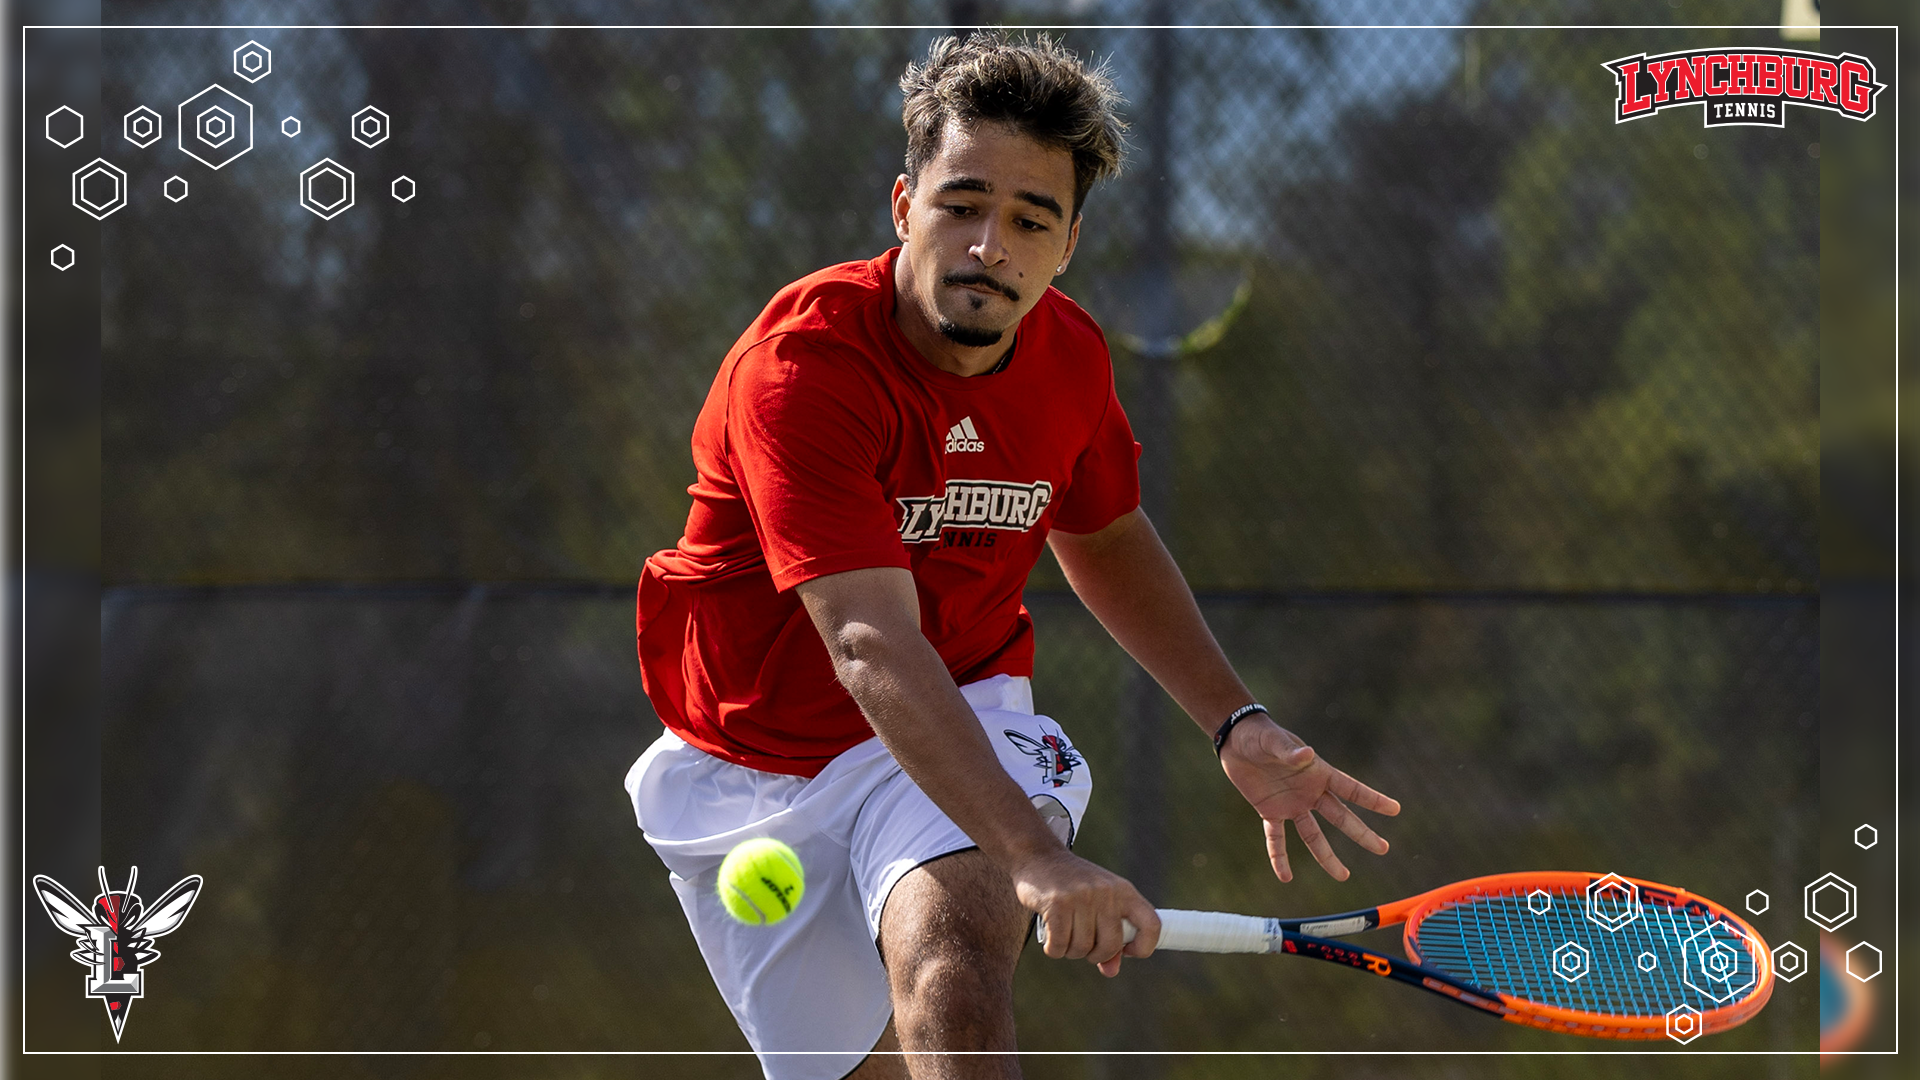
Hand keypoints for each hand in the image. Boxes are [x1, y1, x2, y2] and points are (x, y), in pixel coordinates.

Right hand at [1011, 849, 1160, 976]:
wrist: (1038, 856)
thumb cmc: (1072, 886)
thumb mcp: (1098, 905)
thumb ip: (1107, 937)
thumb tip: (1111, 971)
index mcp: (1124, 891)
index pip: (1152, 925)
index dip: (1144, 947)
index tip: (1126, 952)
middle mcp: (1106, 892)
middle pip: (1111, 945)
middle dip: (1095, 954)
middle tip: (1083, 945)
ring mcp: (1082, 896)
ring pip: (1082, 948)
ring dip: (1070, 951)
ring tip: (1063, 934)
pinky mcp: (1057, 903)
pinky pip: (1059, 945)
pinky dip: (1053, 949)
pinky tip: (1050, 937)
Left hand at [1219, 717, 1400, 882]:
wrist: (1236, 740)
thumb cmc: (1259, 734)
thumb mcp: (1274, 741)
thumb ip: (1289, 751)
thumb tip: (1308, 754)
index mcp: (1317, 773)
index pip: (1350, 789)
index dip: (1372, 799)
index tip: (1395, 809)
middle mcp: (1309, 792)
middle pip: (1340, 817)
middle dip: (1361, 833)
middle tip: (1383, 849)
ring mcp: (1291, 804)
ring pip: (1313, 835)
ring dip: (1326, 856)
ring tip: (1343, 876)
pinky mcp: (1269, 811)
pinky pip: (1277, 839)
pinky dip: (1278, 857)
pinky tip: (1285, 877)